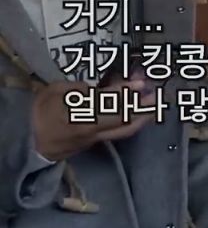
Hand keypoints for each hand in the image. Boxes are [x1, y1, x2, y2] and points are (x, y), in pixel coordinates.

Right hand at [32, 79, 155, 161]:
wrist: (29, 142)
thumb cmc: (41, 112)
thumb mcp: (55, 91)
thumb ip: (81, 89)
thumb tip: (103, 89)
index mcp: (79, 113)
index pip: (108, 101)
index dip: (127, 90)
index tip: (142, 82)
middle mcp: (91, 129)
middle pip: (123, 117)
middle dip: (143, 106)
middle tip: (158, 95)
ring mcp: (95, 139)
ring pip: (124, 130)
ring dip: (143, 117)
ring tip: (155, 106)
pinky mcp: (96, 145)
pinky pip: (117, 133)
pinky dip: (130, 123)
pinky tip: (139, 114)